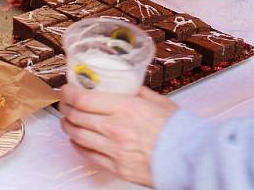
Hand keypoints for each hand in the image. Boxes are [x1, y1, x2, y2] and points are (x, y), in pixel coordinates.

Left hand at [58, 83, 178, 186]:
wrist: (189, 157)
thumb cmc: (176, 128)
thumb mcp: (156, 100)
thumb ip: (137, 92)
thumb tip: (126, 85)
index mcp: (124, 108)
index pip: (82, 99)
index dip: (68, 93)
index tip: (66, 89)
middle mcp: (114, 129)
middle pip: (75, 117)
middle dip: (65, 108)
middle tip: (64, 103)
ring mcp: (113, 150)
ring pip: (77, 136)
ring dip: (67, 125)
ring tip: (67, 119)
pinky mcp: (116, 167)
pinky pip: (87, 154)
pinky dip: (77, 144)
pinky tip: (77, 138)